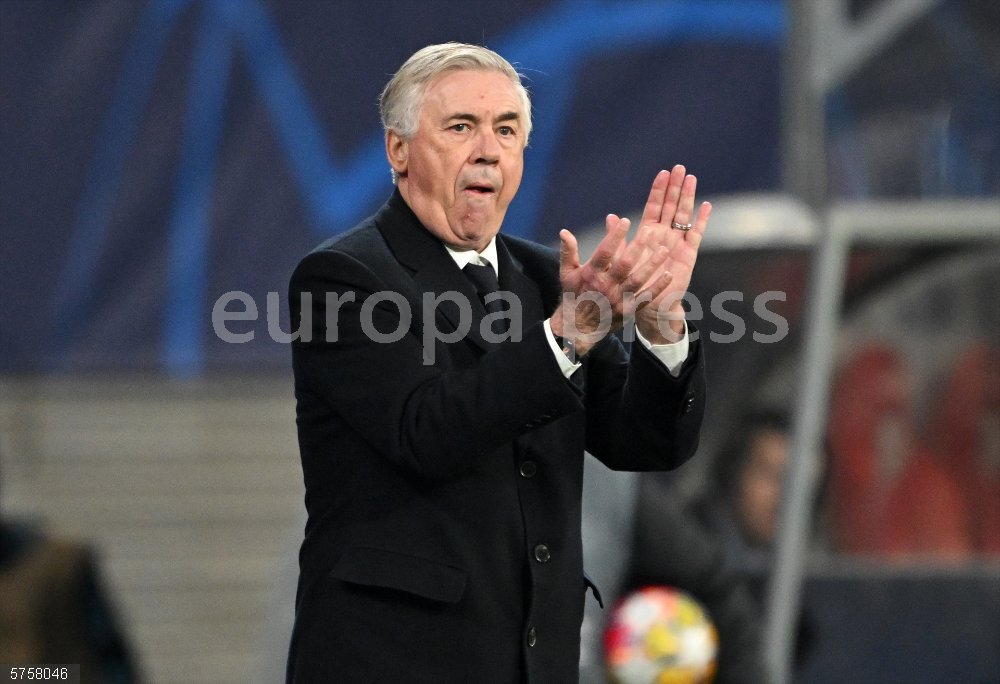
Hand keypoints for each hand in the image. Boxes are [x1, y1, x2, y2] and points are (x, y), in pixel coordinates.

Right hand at [550, 213, 674, 356]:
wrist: (577, 328)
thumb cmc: (573, 295)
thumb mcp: (566, 273)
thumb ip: (568, 251)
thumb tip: (564, 231)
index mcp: (591, 274)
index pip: (604, 252)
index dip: (614, 236)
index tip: (625, 220)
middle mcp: (605, 286)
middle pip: (624, 264)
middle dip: (638, 246)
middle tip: (650, 231)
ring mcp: (618, 300)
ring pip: (638, 279)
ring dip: (652, 264)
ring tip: (664, 249)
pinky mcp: (628, 311)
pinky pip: (645, 298)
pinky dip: (657, 287)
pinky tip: (668, 275)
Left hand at [630, 165, 710, 343]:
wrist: (649, 305)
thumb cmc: (634, 283)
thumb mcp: (622, 259)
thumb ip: (618, 238)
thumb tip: (610, 217)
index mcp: (648, 233)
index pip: (654, 206)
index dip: (658, 190)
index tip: (663, 172)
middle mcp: (664, 234)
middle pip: (670, 205)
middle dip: (675, 187)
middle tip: (680, 167)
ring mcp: (677, 242)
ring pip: (684, 215)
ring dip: (688, 197)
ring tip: (691, 179)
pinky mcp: (688, 254)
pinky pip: (696, 234)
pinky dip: (702, 220)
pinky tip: (706, 206)